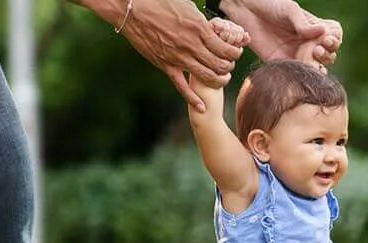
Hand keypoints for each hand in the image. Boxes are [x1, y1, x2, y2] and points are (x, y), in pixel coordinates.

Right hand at [116, 0, 247, 110]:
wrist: (132, 8)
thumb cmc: (160, 2)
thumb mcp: (188, 7)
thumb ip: (202, 21)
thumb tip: (215, 27)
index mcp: (199, 29)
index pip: (227, 49)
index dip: (235, 53)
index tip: (235, 52)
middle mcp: (191, 46)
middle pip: (220, 66)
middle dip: (229, 68)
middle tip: (229, 66)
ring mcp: (178, 58)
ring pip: (207, 78)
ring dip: (219, 81)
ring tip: (221, 79)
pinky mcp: (165, 66)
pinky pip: (182, 87)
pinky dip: (193, 99)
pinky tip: (202, 107)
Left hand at [221, 0, 341, 68]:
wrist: (246, 10)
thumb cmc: (270, 4)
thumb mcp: (290, 11)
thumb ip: (304, 24)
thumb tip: (323, 32)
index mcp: (313, 28)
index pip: (334, 37)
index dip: (334, 40)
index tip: (328, 39)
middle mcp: (308, 43)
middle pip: (328, 55)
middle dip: (328, 54)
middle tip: (318, 49)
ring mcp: (296, 55)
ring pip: (316, 67)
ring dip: (320, 66)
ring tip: (313, 58)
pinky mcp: (282, 64)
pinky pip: (297, 74)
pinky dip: (304, 75)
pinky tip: (305, 71)